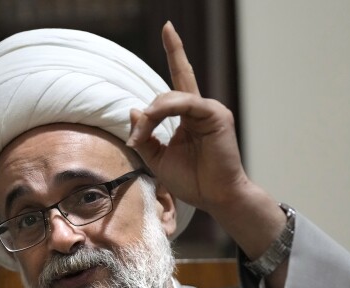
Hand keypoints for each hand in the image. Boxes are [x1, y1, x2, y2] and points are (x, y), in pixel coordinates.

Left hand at [127, 21, 248, 212]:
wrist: (215, 197)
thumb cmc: (193, 181)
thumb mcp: (158, 159)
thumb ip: (145, 135)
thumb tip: (133, 110)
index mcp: (189, 116)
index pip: (180, 78)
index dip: (175, 51)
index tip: (167, 27)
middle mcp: (200, 109)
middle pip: (170, 88)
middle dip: (148, 112)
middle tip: (137, 139)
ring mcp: (210, 110)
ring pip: (172, 96)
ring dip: (151, 114)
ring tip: (141, 137)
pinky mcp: (216, 115)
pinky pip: (185, 103)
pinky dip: (164, 110)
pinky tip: (153, 119)